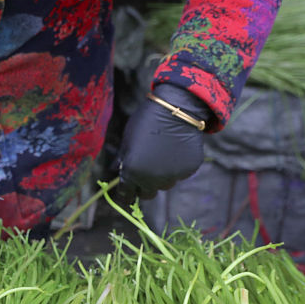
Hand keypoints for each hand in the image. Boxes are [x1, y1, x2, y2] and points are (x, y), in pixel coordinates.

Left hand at [117, 84, 210, 199]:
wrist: (174, 109)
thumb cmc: (146, 121)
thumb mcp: (127, 139)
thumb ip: (122, 159)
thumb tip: (116, 170)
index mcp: (132, 172)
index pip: (127, 194)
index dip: (127, 191)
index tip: (130, 187)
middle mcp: (151, 179)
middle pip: (147, 194)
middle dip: (145, 187)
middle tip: (147, 172)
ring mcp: (171, 177)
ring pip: (165, 185)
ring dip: (162, 177)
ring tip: (163, 156)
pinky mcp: (187, 171)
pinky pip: (180, 174)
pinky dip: (178, 166)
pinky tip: (177, 150)